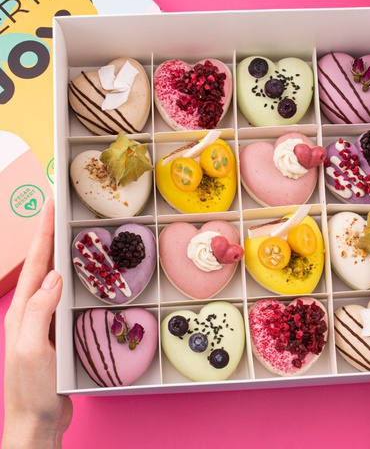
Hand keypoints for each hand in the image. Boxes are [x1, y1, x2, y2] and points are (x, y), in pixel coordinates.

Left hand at [2, 199, 71, 448]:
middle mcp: (34, 310)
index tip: (52, 206)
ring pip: (58, 278)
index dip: (45, 233)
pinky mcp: (60, 331)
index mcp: (24, 310)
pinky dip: (78, 279)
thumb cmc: (31, 388)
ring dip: (67, 254)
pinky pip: (69, 297)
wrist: (37, 420)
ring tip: (79, 235)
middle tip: (66, 212)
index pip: (37, 263)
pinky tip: (88, 276)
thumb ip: (39, 310)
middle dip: (53, 235)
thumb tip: (55, 275)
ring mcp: (47, 320)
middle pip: (46, 264)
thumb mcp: (30, 348)